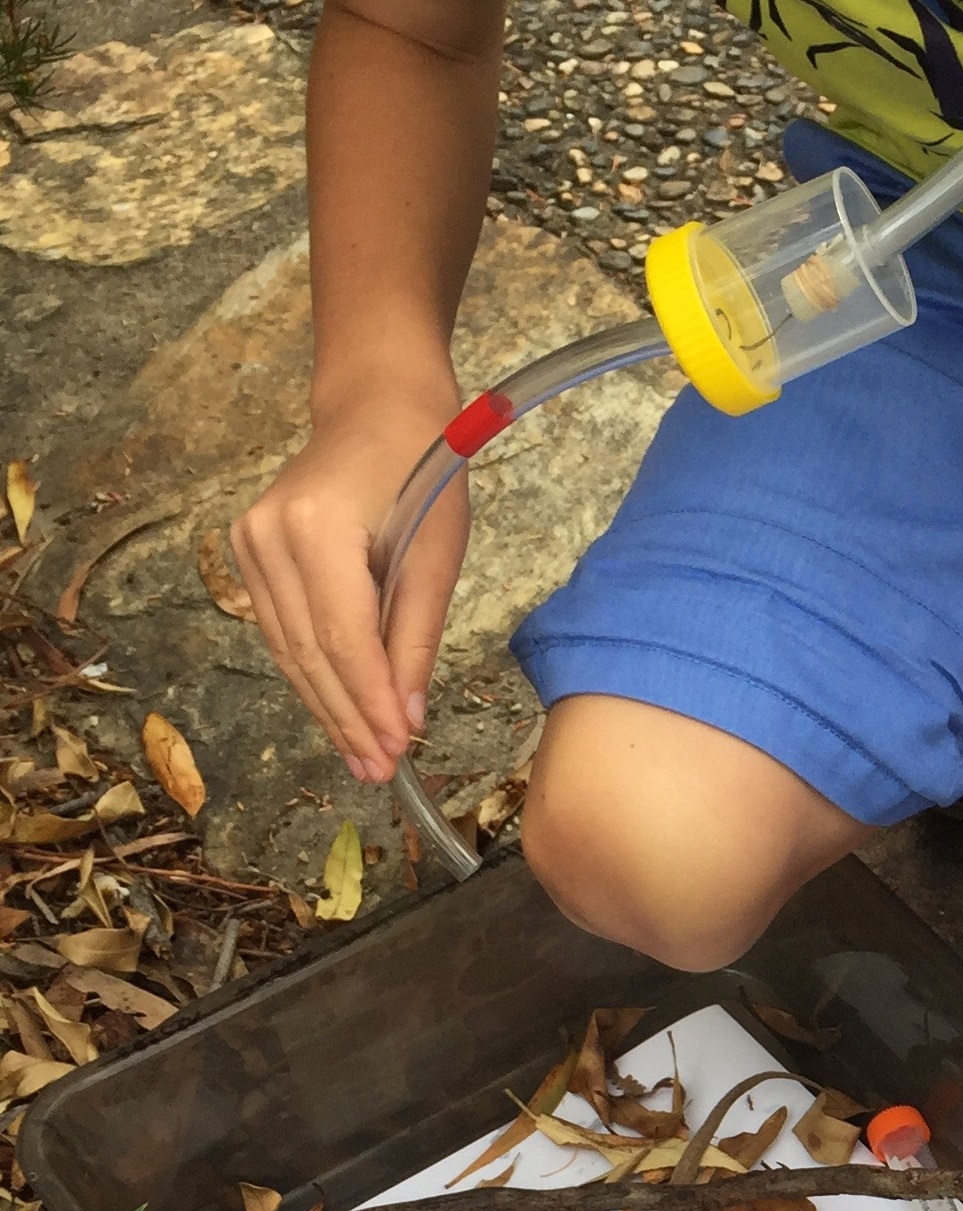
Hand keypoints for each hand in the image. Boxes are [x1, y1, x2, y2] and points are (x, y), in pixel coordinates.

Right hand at [230, 384, 467, 783]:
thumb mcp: (437, 555)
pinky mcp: (248, 551)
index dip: (369, 703)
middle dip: (347, 718)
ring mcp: (249, 543)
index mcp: (317, 530)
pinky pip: (283, 630)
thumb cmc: (423, 474)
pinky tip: (341, 713)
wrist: (377, 410)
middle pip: (309, 653)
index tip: (397, 752)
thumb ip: (415, 637)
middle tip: (379, 773)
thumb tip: (406, 716)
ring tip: (363, 759)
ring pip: (290, 650)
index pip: (342, 640)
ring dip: (327, 707)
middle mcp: (268, 537)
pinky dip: (314, 674)